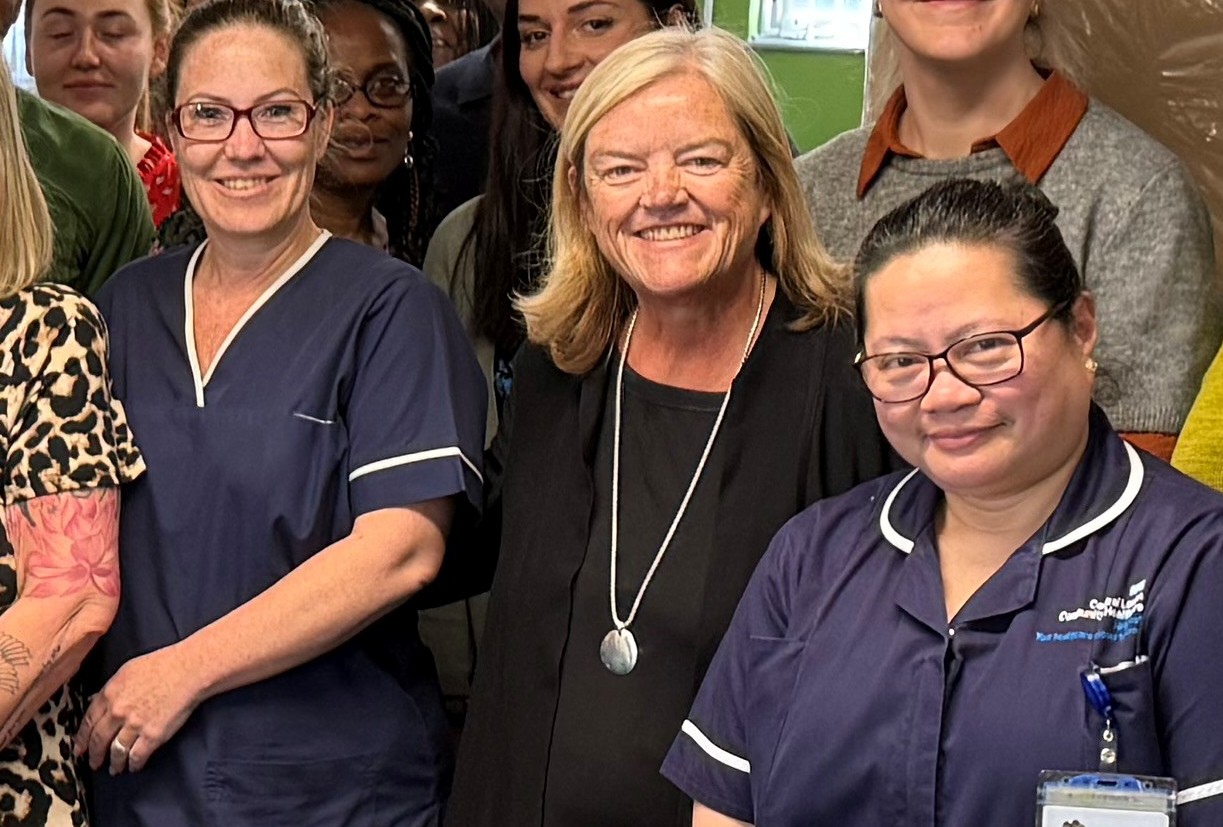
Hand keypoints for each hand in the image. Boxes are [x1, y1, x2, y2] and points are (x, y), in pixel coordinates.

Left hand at [75, 645, 201, 773]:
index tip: (79, 749)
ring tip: (114, 769)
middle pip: (99, 740)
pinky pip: (137, 756)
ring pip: (116, 751)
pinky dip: (134, 764)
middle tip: (93, 763)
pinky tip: (134, 766)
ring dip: (114, 763)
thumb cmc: (163, 665)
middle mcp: (118, 712)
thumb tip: (101, 701)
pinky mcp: (153, 735)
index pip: (88, 722)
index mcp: (109, 694)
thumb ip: (111, 689)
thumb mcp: (128, 671)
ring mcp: (135, 725)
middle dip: (94, 755)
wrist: (189, 670)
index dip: (81, 739)